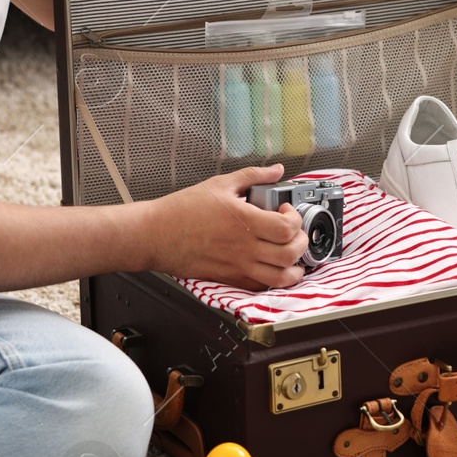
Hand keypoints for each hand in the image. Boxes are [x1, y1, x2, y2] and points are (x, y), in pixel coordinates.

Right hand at [143, 165, 307, 289]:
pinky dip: (273, 280)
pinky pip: (260, 287)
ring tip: (292, 257)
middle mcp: (244, 248)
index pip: (287, 228)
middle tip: (295, 233)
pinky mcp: (229, 279)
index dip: (295, 219)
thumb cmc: (181, 211)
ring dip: (294, 269)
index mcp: (244, 222)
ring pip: (280, 278)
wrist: (155, 234)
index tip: (286, 211)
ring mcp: (238, 267)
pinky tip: (271, 267)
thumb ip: (253, 176)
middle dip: (301, 243)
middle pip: (290, 254)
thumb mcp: (220, 184)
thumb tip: (275, 170)